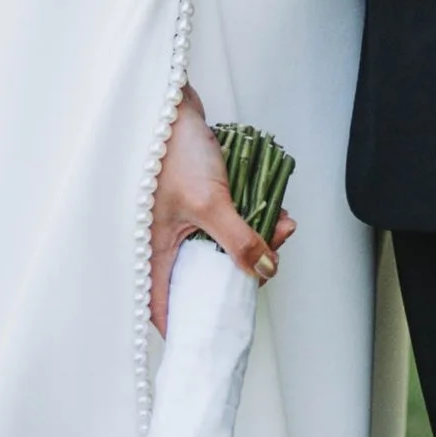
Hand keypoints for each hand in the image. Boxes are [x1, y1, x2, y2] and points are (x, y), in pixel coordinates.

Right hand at [149, 85, 292, 332]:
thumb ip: (240, 240)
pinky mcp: (199, 200)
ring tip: (280, 227)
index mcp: (155, 253)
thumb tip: (266, 270)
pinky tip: (273, 211)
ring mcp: (183, 220)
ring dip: (254, 240)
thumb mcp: (211, 203)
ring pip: (221, 247)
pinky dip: (249, 219)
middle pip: (205, 276)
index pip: (166, 306)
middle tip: (270, 262)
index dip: (189, 325)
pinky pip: (227, 221)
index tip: (219, 332)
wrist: (171, 104)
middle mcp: (166, 242)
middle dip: (242, 271)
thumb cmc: (173, 152)